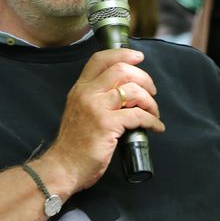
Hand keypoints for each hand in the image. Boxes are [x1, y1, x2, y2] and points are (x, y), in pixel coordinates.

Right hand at [35, 49, 165, 197]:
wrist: (63, 167)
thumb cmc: (73, 145)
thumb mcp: (78, 112)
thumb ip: (94, 99)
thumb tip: (123, 94)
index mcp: (80, 89)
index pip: (100, 59)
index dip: (122, 53)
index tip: (138, 57)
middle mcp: (87, 93)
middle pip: (121, 69)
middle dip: (143, 77)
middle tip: (151, 90)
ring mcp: (96, 108)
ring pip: (133, 90)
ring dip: (150, 101)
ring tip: (153, 112)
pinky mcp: (107, 124)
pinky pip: (138, 115)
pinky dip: (152, 120)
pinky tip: (156, 127)